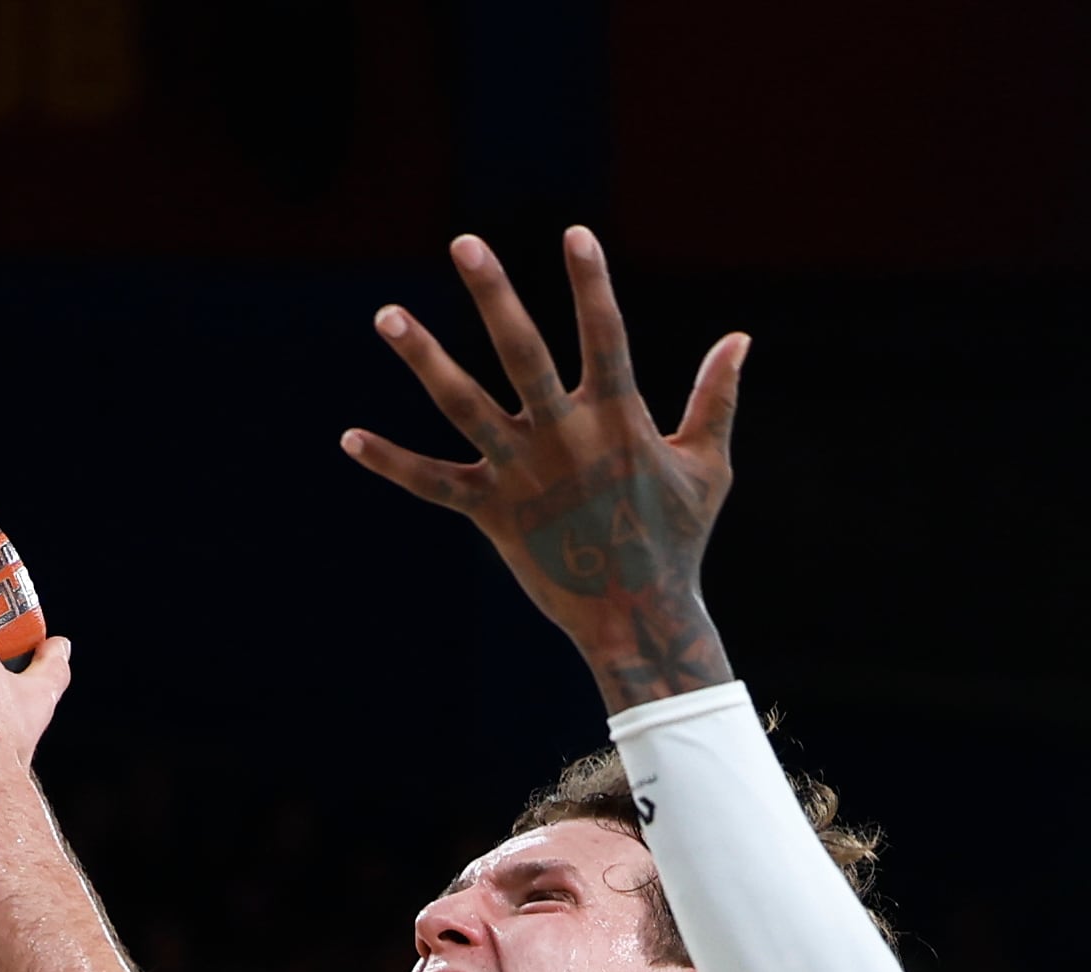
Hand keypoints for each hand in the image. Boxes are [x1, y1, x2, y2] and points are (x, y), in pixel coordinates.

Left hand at [343, 226, 744, 711]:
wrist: (639, 619)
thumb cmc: (677, 540)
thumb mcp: (708, 468)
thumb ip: (717, 399)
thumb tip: (741, 337)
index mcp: (619, 421)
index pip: (605, 337)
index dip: (592, 285)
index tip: (575, 233)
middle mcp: (565, 439)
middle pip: (522, 354)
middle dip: (495, 297)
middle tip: (464, 243)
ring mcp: (523, 474)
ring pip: (464, 406)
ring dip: (424, 359)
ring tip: (386, 314)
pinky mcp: (492, 513)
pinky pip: (433, 483)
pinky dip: (392, 463)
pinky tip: (349, 438)